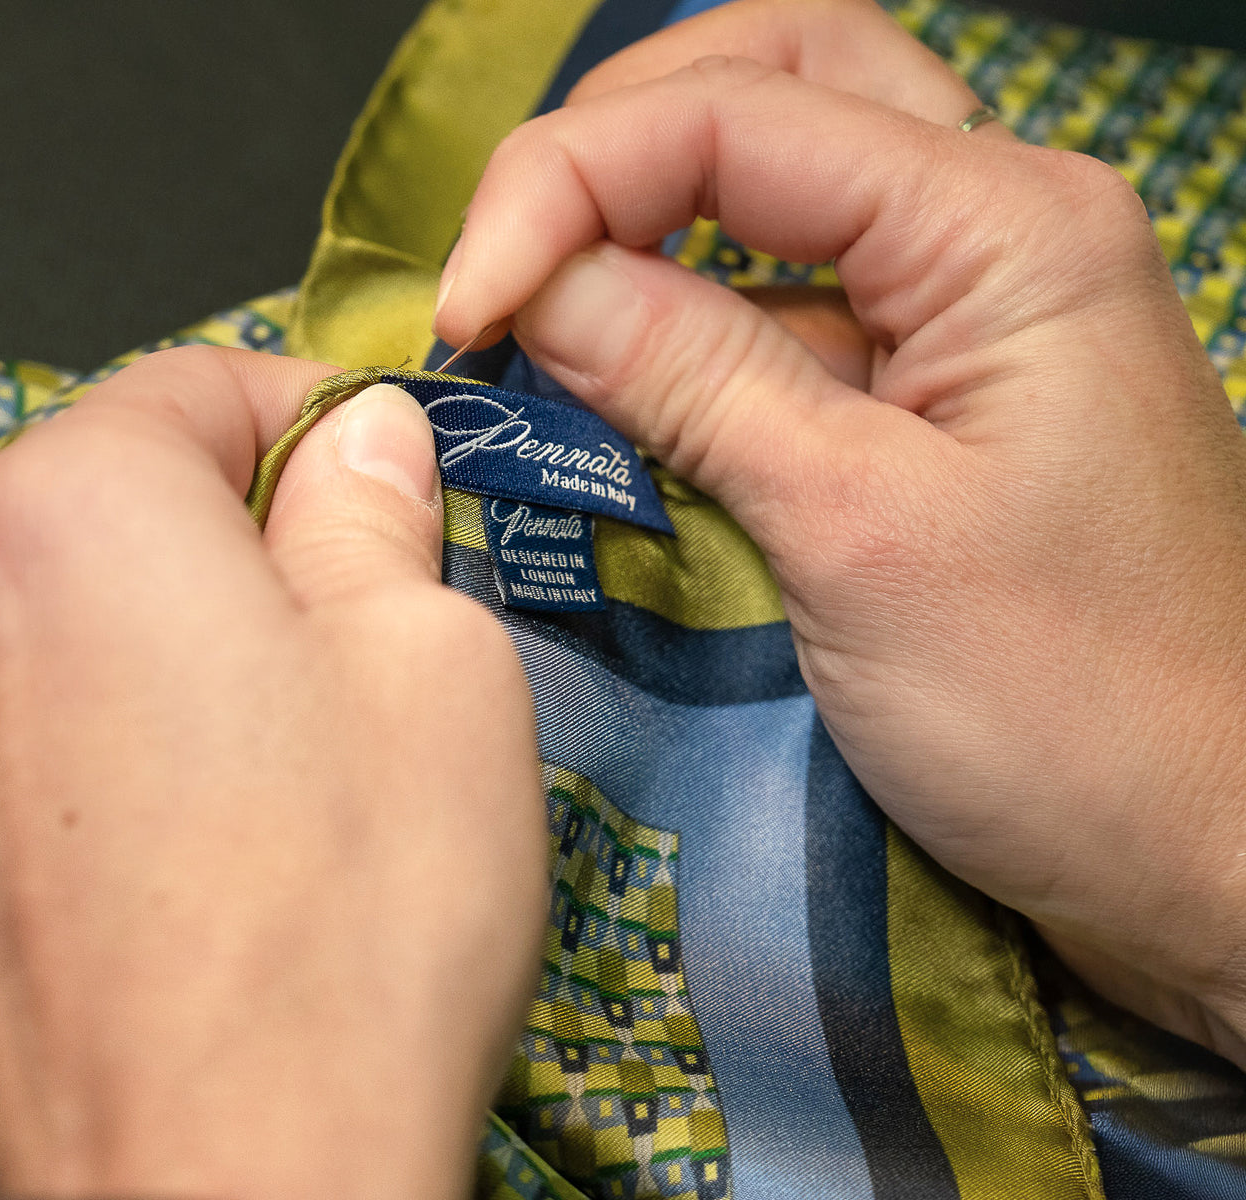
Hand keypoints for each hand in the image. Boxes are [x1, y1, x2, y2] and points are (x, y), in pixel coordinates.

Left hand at [0, 348, 547, 1197]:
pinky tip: (209, 856)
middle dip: (249, 543)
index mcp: (68, 511)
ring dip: (181, 654)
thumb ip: (377, 510)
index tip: (391, 484)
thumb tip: (358, 440)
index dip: (316, 421)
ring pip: (76, 634)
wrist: (232, 1195)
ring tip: (292, 769)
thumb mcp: (436, 657)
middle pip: (122, 510)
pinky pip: (33, 752)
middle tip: (369, 637)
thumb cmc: (354, 918)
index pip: (195, 386)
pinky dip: (118, 758)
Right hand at [434, 0, 1245, 1062]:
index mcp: (1005, 227)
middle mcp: (999, 223)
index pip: (739, 113)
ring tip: (544, 288)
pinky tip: (620, 362)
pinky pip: (795, 289)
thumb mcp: (854, 534)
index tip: (468, 312)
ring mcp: (973, 302)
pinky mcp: (939, 384)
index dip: (566, 187)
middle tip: (511, 257)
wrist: (1203, 849)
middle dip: (615, 141)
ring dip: (651, 201)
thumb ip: (692, 381)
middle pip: (778, 75)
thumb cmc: (1069, 711)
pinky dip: (689, 300)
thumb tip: (538, 285)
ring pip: (788, 165)